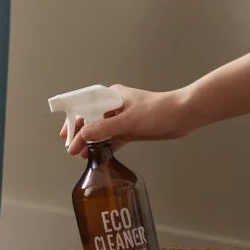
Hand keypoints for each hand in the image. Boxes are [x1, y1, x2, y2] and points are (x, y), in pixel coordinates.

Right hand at [59, 85, 195, 156]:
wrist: (184, 115)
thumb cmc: (159, 110)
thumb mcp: (128, 119)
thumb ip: (105, 128)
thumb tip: (84, 135)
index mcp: (111, 96)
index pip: (84, 106)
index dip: (72, 119)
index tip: (65, 133)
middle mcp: (114, 106)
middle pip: (90, 120)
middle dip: (80, 133)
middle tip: (71, 147)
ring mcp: (122, 118)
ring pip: (101, 131)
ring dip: (91, 141)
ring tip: (80, 153)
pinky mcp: (131, 129)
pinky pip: (112, 138)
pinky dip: (104, 146)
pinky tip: (97, 154)